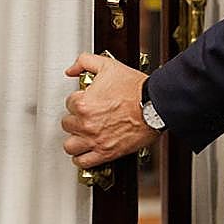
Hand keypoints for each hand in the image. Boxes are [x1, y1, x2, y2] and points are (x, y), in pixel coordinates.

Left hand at [62, 52, 158, 169]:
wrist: (155, 105)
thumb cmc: (135, 88)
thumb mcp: (108, 66)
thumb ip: (84, 62)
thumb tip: (71, 70)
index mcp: (84, 104)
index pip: (69, 103)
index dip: (79, 99)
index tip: (87, 100)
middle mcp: (86, 124)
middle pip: (67, 124)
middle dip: (76, 118)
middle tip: (86, 115)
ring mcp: (95, 140)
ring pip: (70, 145)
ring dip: (75, 139)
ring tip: (82, 134)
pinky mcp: (106, 153)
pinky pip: (83, 161)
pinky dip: (81, 158)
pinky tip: (85, 151)